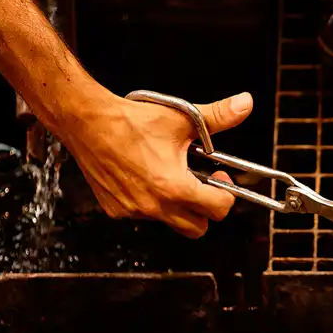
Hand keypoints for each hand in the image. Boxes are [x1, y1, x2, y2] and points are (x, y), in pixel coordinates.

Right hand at [59, 90, 253, 237]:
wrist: (87, 122)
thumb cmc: (130, 121)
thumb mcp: (181, 118)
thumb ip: (218, 117)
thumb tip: (245, 104)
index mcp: (174, 187)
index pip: (218, 209)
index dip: (226, 194)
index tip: (218, 177)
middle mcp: (154, 206)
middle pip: (197, 228)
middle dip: (206, 209)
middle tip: (201, 183)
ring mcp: (133, 211)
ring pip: (170, 222)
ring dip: (178, 206)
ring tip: (172, 176)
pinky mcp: (115, 210)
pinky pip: (144, 216)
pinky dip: (152, 203)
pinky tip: (147, 178)